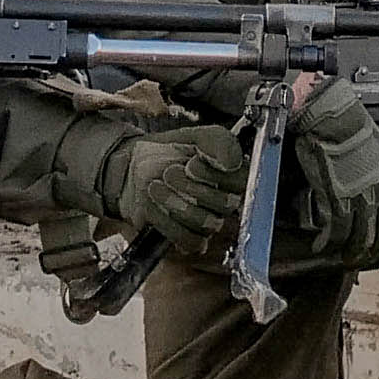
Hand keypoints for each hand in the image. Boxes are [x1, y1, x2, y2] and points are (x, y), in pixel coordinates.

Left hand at [97, 123, 245, 251]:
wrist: (136, 167)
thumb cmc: (169, 151)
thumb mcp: (194, 137)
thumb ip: (218, 142)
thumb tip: (231, 162)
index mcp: (232, 174)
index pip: (242, 181)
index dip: (216, 175)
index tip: (191, 164)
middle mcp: (226, 201)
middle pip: (225, 205)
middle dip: (191, 187)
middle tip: (168, 172)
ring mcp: (210, 223)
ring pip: (207, 224)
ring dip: (175, 202)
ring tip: (154, 186)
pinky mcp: (191, 239)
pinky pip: (190, 241)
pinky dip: (167, 222)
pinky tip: (151, 205)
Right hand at [279, 101, 378, 274]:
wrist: (332, 117)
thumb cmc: (348, 122)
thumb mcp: (374, 145)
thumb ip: (374, 165)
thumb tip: (365, 175)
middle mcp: (378, 191)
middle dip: (372, 250)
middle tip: (361, 258)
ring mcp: (359, 197)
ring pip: (360, 237)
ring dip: (350, 253)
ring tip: (341, 258)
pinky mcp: (337, 199)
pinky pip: (335, 230)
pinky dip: (327, 242)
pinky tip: (321, 245)